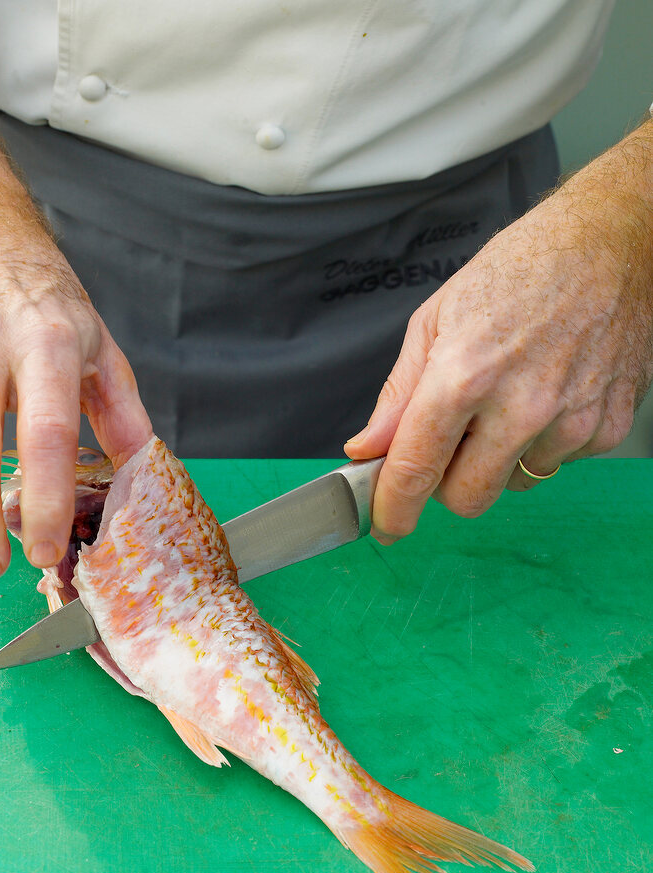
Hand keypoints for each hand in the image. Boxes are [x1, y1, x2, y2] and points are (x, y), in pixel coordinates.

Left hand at [345, 120, 652, 543]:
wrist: (609, 243)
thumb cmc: (520, 270)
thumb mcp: (436, 319)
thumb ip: (399, 395)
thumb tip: (368, 448)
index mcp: (464, 375)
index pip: (416, 469)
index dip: (393, 508)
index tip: (386, 526)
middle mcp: (520, 406)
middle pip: (467, 498)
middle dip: (447, 484)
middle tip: (450, 444)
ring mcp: (570, 420)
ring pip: (514, 483)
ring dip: (500, 459)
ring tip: (509, 398)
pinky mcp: (606, 427)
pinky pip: (557, 463)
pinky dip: (544, 442)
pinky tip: (549, 393)